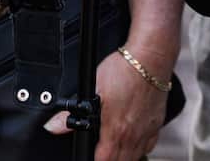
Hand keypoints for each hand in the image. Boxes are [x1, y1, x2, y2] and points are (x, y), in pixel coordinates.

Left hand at [45, 48, 167, 160]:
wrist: (150, 59)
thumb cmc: (124, 70)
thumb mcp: (92, 89)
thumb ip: (71, 114)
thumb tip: (54, 126)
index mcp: (116, 130)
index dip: (94, 159)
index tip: (89, 154)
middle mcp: (133, 136)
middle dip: (107, 160)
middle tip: (100, 151)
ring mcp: (146, 132)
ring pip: (134, 158)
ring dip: (122, 157)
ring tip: (113, 148)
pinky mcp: (156, 125)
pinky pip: (147, 147)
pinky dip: (138, 149)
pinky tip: (131, 140)